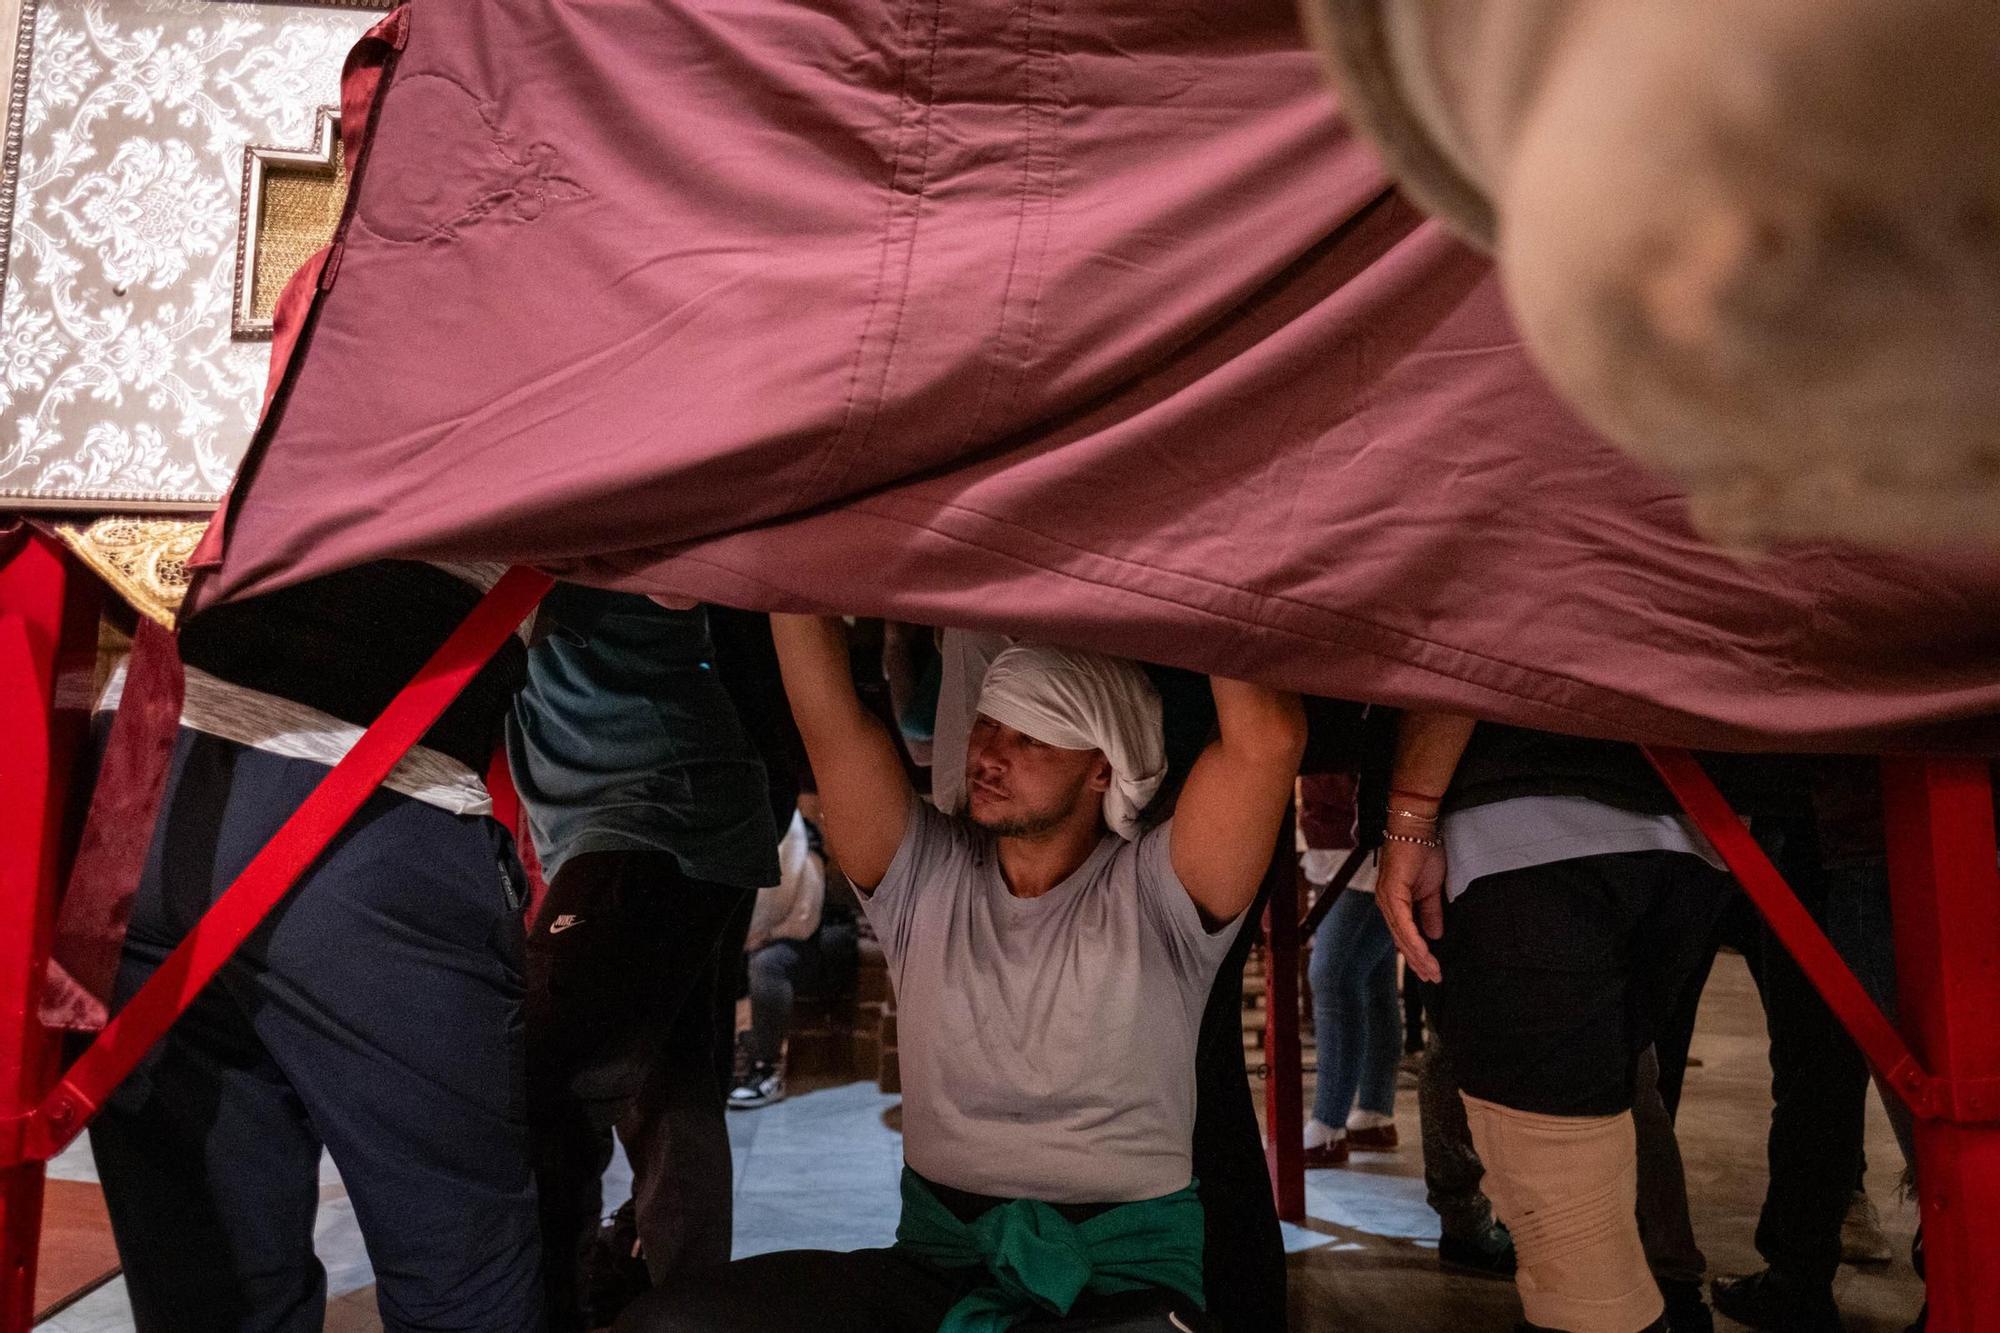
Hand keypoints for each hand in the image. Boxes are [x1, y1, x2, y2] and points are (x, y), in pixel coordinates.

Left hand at [1376, 836, 1446, 983]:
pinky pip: (1402, 921)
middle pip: (1401, 941)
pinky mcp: (1391, 892)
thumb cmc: (1423, 854)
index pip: (1405, 936)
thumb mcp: (1432, 890)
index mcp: (1396, 904)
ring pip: (1401, 935)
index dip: (1418, 955)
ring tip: (1432, 971)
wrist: (1418, 829)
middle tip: (1434, 978)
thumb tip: (1435, 935)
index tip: (1432, 971)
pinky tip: (1423, 952)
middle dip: (1418, 962)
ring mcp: (1387, 899)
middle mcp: (1387, 904)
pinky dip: (1412, 938)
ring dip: (1417, 955)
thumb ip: (1431, 913)